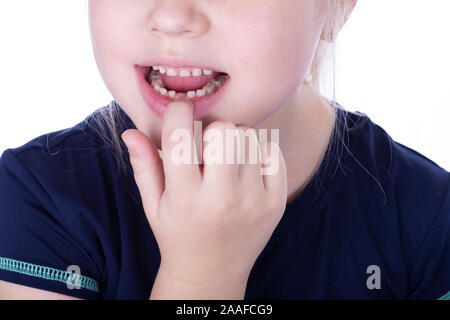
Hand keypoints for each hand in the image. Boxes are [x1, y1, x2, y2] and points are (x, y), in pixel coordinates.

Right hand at [121, 97, 286, 291]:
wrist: (212, 273)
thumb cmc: (178, 232)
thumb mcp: (153, 205)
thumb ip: (143, 167)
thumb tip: (130, 131)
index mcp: (184, 197)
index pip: (180, 136)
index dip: (178, 113)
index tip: (180, 115)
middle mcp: (221, 199)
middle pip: (223, 130)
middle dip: (212, 131)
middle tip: (208, 148)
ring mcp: (253, 201)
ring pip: (248, 137)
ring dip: (236, 141)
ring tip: (227, 161)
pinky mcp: (275, 203)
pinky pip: (273, 153)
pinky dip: (260, 153)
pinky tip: (247, 169)